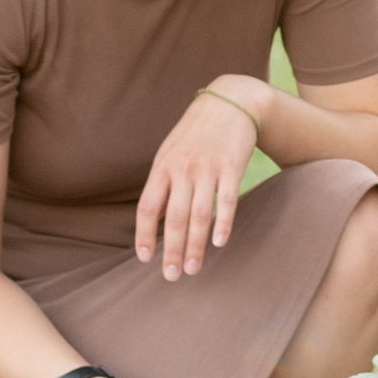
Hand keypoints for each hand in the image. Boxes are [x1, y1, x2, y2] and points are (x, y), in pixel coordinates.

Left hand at [136, 82, 261, 277]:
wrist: (231, 101)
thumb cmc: (197, 132)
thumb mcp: (171, 151)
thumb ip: (163, 183)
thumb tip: (155, 219)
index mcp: (163, 166)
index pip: (148, 207)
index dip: (144, 235)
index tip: (145, 258)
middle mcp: (183, 168)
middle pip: (174, 218)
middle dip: (172, 250)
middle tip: (172, 276)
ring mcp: (208, 167)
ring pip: (200, 214)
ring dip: (196, 246)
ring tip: (193, 269)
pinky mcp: (232, 166)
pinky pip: (227, 200)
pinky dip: (223, 223)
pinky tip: (219, 243)